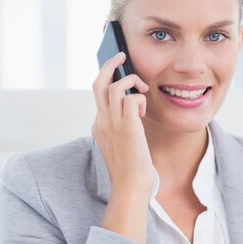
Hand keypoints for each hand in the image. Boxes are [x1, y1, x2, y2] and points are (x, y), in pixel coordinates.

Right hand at [91, 52, 153, 198]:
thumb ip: (120, 131)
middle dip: (110, 64)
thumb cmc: (129, 171)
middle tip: (122, 55)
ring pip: (113, 86)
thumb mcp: (120, 147)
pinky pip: (130, 98)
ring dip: (130, 81)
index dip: (110, 83)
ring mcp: (112, 124)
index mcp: (98, 126)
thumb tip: (132, 117)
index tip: (124, 82)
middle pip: (98, 82)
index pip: (98, 95)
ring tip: (142, 89)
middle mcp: (101, 122)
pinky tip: (145, 110)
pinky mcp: (127, 128)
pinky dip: (139, 98)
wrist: (129, 188)